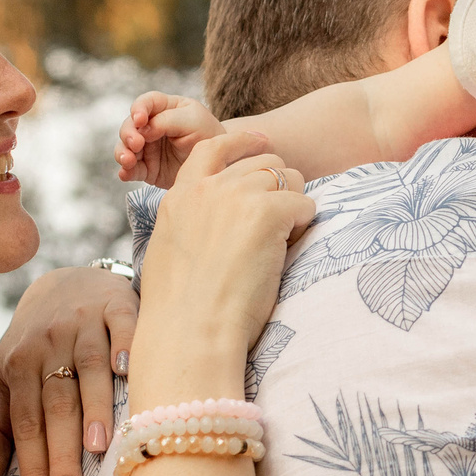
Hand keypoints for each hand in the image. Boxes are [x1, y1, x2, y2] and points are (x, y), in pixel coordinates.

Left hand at [0, 266, 140, 475]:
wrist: (67, 279)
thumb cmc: (38, 343)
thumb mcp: (7, 379)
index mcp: (16, 365)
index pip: (25, 427)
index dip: (33, 470)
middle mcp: (46, 343)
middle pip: (54, 407)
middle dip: (62, 456)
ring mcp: (82, 322)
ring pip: (87, 370)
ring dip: (94, 408)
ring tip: (99, 449)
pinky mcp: (116, 304)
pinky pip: (122, 326)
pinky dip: (125, 346)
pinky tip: (129, 371)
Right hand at [116, 91, 223, 186]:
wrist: (221, 166)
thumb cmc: (210, 137)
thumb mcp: (194, 122)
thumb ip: (167, 121)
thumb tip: (142, 128)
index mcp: (167, 108)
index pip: (146, 102)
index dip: (138, 108)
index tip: (139, 119)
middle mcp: (152, 126)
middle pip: (130, 125)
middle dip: (128, 134)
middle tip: (136, 144)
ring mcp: (148, 148)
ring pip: (125, 147)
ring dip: (122, 152)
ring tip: (128, 161)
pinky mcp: (147, 168)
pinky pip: (131, 169)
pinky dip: (126, 171)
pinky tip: (125, 174)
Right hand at [130, 131, 315, 408]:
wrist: (190, 332)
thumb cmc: (182, 309)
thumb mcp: (171, 250)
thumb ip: (192, 221)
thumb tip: (218, 222)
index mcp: (180, 195)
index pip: (214, 146)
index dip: (243, 143)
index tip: (263, 145)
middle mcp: (208, 187)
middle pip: (263, 161)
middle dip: (280, 186)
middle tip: (280, 222)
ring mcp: (237, 196)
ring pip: (289, 177)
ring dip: (293, 205)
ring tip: (280, 242)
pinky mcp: (266, 212)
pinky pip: (305, 204)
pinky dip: (304, 225)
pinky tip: (287, 250)